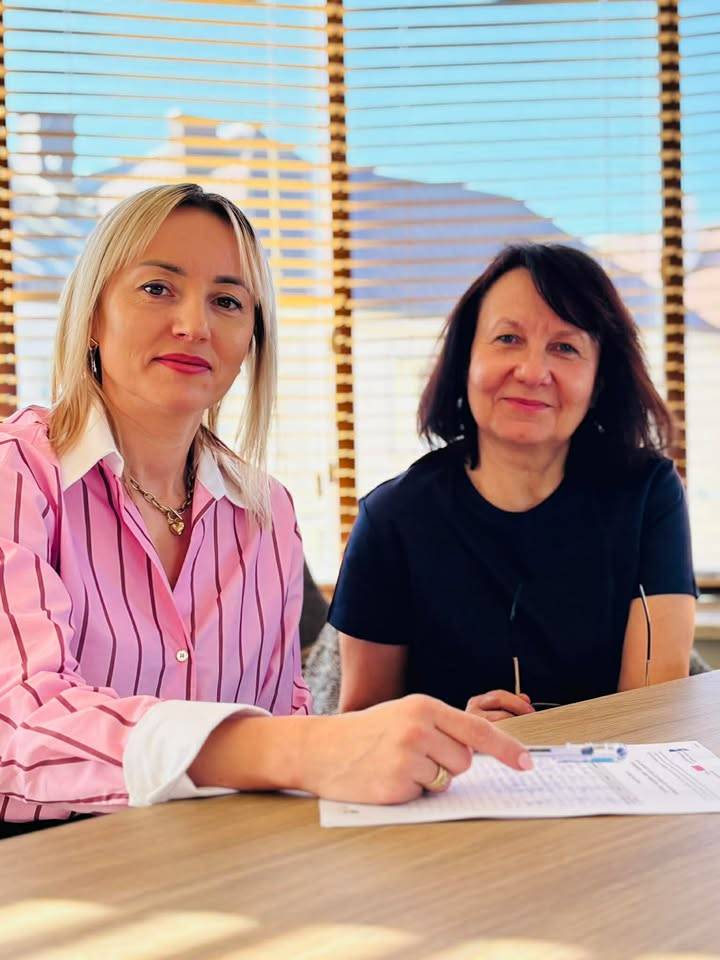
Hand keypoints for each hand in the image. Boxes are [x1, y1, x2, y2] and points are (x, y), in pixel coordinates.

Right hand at [298, 694, 531, 804]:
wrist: (319, 748)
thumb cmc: (365, 733)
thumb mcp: (403, 716)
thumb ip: (439, 727)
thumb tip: (480, 751)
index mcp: (422, 707)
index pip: (476, 729)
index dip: (506, 749)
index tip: (526, 763)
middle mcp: (417, 729)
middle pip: (464, 760)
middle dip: (447, 763)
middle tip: (414, 755)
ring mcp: (406, 758)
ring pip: (446, 780)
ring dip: (428, 779)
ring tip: (397, 766)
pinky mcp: (396, 786)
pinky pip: (424, 795)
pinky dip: (410, 792)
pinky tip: (386, 778)